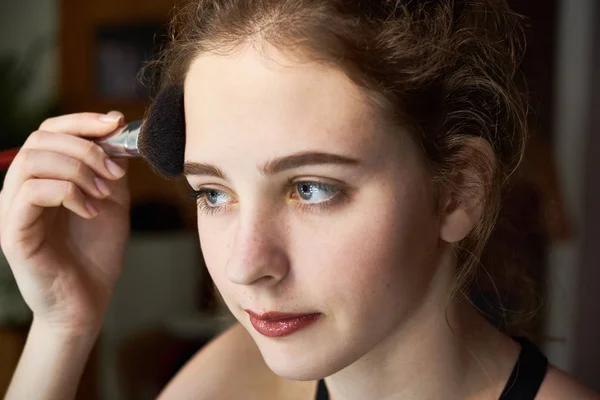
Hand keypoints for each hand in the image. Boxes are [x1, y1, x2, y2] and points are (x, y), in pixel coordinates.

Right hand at [0, 112, 130, 334]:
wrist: (88, 300)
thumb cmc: (96, 252)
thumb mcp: (111, 200)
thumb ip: (109, 168)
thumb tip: (114, 133)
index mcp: (44, 177)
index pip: (50, 130)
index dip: (81, 121)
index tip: (115, 123)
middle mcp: (21, 188)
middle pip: (41, 139)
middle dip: (85, 147)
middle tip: (115, 171)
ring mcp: (13, 209)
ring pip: (33, 160)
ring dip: (77, 170)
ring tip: (103, 193)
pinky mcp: (13, 231)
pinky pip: (31, 192)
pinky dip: (68, 193)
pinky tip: (90, 211)